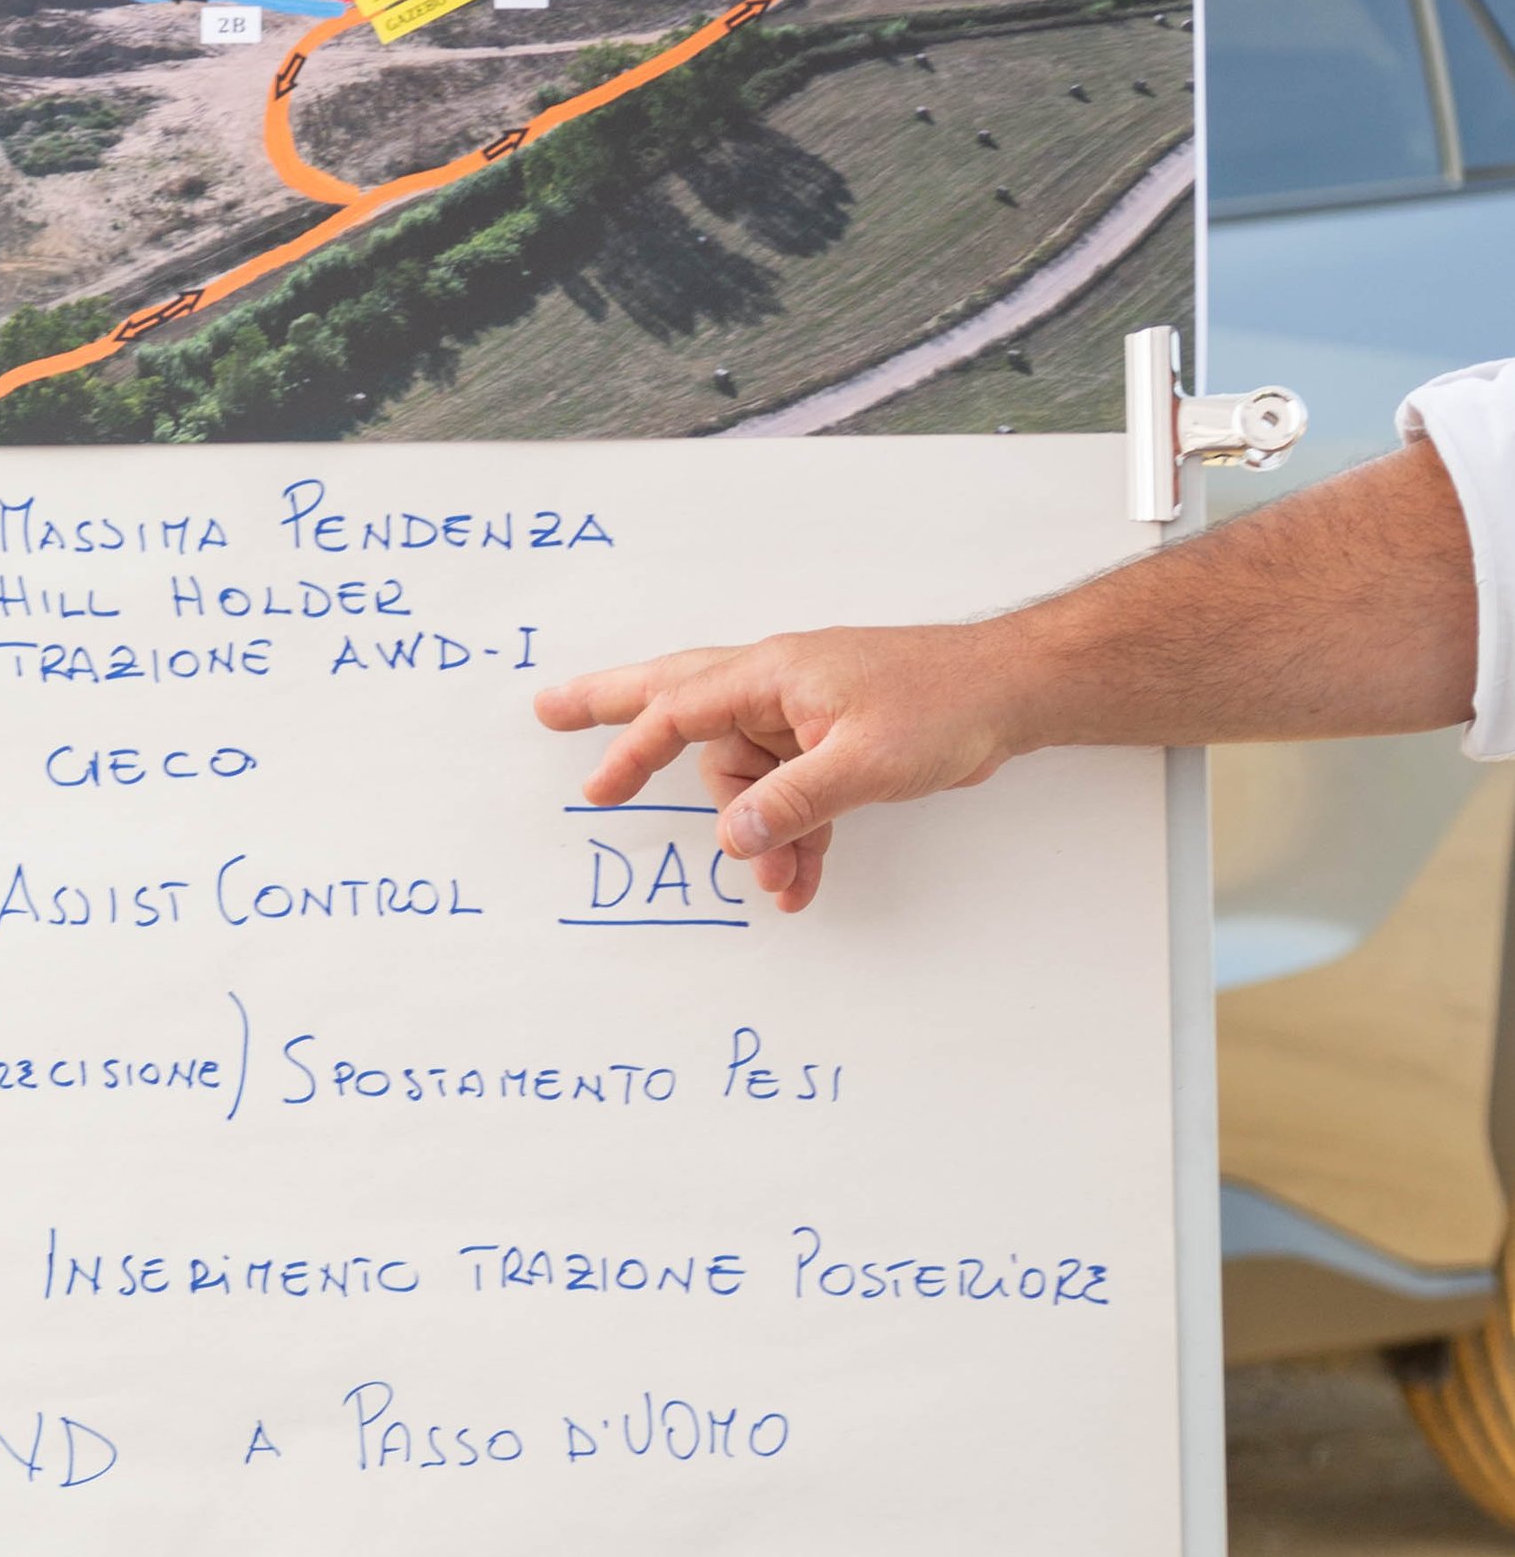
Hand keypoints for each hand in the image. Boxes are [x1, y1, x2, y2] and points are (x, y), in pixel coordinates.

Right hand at [533, 626, 1032, 911]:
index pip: (680, 709)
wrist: (1008, 695)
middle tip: (548, 711)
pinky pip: (789, 795)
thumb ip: (791, 803)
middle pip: (678, 704)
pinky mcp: (829, 744)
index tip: (598, 789)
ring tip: (778, 883)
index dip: (632, 748)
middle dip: (615, 716)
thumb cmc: (941, 706)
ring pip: (747, 778)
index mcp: (772, 673)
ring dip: (755, 834)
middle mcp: (775, 687)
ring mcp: (801, 715)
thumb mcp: (862, 764)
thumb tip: (731, 838)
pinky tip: (800, 881)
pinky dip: (792, 837)